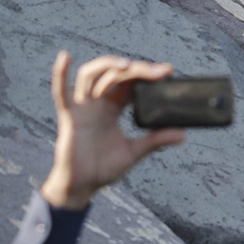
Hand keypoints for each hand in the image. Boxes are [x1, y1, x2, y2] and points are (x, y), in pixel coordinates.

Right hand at [39, 53, 184, 210]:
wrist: (81, 186)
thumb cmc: (103, 168)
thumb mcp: (133, 152)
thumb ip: (155, 141)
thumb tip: (182, 135)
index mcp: (114, 108)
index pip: (132, 83)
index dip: (148, 75)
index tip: (168, 72)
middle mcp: (98, 103)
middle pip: (116, 75)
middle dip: (137, 70)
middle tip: (160, 71)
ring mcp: (83, 107)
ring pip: (91, 75)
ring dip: (108, 65)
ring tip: (128, 65)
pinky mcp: (69, 116)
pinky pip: (61, 93)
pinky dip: (60, 74)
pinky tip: (65, 57)